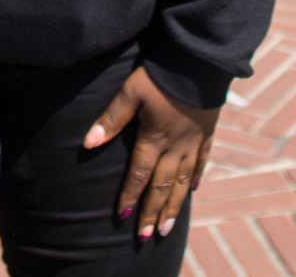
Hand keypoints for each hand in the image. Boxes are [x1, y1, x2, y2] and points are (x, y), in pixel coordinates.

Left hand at [85, 64, 217, 241]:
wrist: (200, 60)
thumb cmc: (161, 74)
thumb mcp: (131, 92)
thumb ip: (112, 118)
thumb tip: (88, 143)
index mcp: (154, 139)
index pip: (139, 175)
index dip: (129, 196)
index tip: (122, 217)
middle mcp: (175, 147)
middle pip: (162, 186)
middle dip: (153, 212)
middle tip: (147, 235)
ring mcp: (193, 142)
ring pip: (183, 181)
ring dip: (174, 205)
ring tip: (168, 228)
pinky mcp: (207, 132)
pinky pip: (202, 161)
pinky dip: (196, 177)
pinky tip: (194, 190)